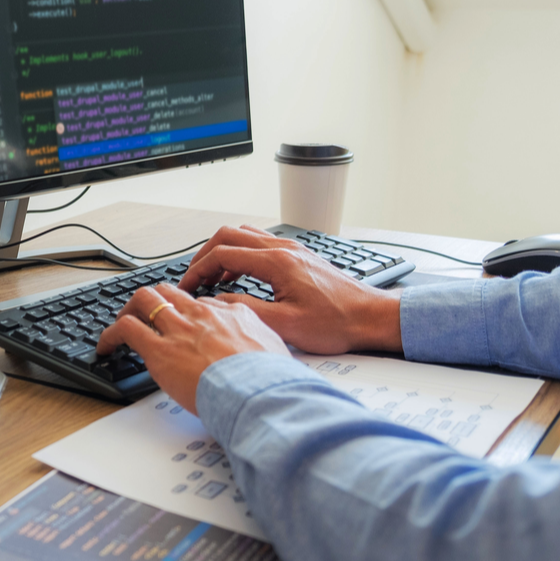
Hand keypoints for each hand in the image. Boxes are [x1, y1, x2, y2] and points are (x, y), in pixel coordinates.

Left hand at [97, 284, 287, 414]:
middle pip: (169, 292)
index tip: (180, 321)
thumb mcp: (275, 350)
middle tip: (144, 315)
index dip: (185, 310)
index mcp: (231, 314)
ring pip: (144, 300)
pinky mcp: (160, 349)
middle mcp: (202, 315)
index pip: (200, 302)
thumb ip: (260, 341)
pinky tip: (106, 346)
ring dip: (129, 311)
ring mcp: (179, 329)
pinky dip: (110, 334)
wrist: (259, 392)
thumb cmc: (269, 380)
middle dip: (153, 300)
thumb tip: (255, 346)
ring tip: (121, 325)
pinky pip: (126, 330)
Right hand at [177, 225, 402, 354]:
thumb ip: (246, 310)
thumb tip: (217, 302)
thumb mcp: (285, 325)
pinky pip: (260, 244)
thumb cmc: (337, 323)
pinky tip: (238, 276)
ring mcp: (292, 249)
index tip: (187, 287)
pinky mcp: (299, 256)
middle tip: (193, 278)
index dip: (197, 270)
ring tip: (211, 277)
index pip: (222, 253)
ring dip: (222, 252)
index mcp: (277, 262)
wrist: (372, 317)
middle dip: (204, 256)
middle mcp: (283, 249)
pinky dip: (240, 255)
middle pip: (229, 235)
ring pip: (244, 236)